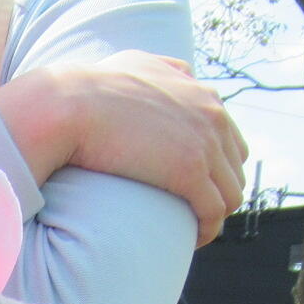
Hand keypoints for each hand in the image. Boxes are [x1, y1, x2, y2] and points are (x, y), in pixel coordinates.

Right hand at [0, 52, 246, 246]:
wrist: (69, 103)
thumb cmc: (89, 88)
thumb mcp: (136, 63)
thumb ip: (164, 68)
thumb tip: (176, 74)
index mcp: (200, 92)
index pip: (227, 135)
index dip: (215, 164)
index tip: (193, 185)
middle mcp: (211, 114)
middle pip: (234, 165)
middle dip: (218, 191)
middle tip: (193, 212)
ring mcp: (204, 144)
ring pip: (231, 192)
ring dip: (216, 215)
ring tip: (193, 230)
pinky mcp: (190, 172)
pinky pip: (215, 211)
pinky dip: (208, 229)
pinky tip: (193, 239)